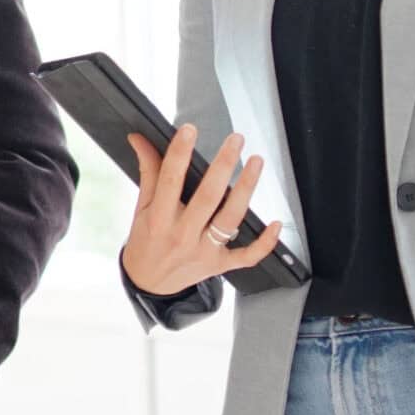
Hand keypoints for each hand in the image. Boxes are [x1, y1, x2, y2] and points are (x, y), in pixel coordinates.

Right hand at [121, 125, 286, 298]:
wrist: (149, 283)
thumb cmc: (146, 241)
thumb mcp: (141, 207)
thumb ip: (148, 172)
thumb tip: (140, 139)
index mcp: (159, 219)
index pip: (169, 181)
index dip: (179, 154)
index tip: (189, 131)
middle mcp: (182, 235)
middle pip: (208, 197)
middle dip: (223, 166)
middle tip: (235, 140)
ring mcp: (204, 251)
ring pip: (230, 219)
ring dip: (246, 190)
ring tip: (255, 162)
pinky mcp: (220, 264)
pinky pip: (247, 255)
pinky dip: (264, 242)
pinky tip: (274, 222)